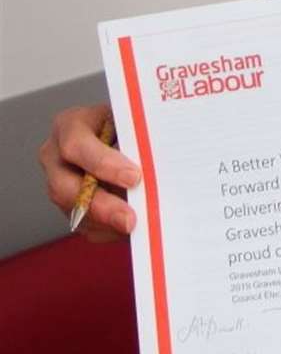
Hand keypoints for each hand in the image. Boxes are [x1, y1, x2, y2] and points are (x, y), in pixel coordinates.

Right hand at [39, 105, 140, 240]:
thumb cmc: (129, 126)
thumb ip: (136, 143)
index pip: (77, 146)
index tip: (134, 177)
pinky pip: (85, 226)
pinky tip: (130, 227)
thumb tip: (151, 169)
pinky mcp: (69, 207)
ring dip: (107, 222)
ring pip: (75, 212)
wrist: (124, 137)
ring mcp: (59, 184)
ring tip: (137, 225)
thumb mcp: (131, 123)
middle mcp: (55, 156)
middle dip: (101, 206)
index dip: (103, 164)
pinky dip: (110, 230)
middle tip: (129, 219)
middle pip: (65, 188)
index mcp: (70, 126)